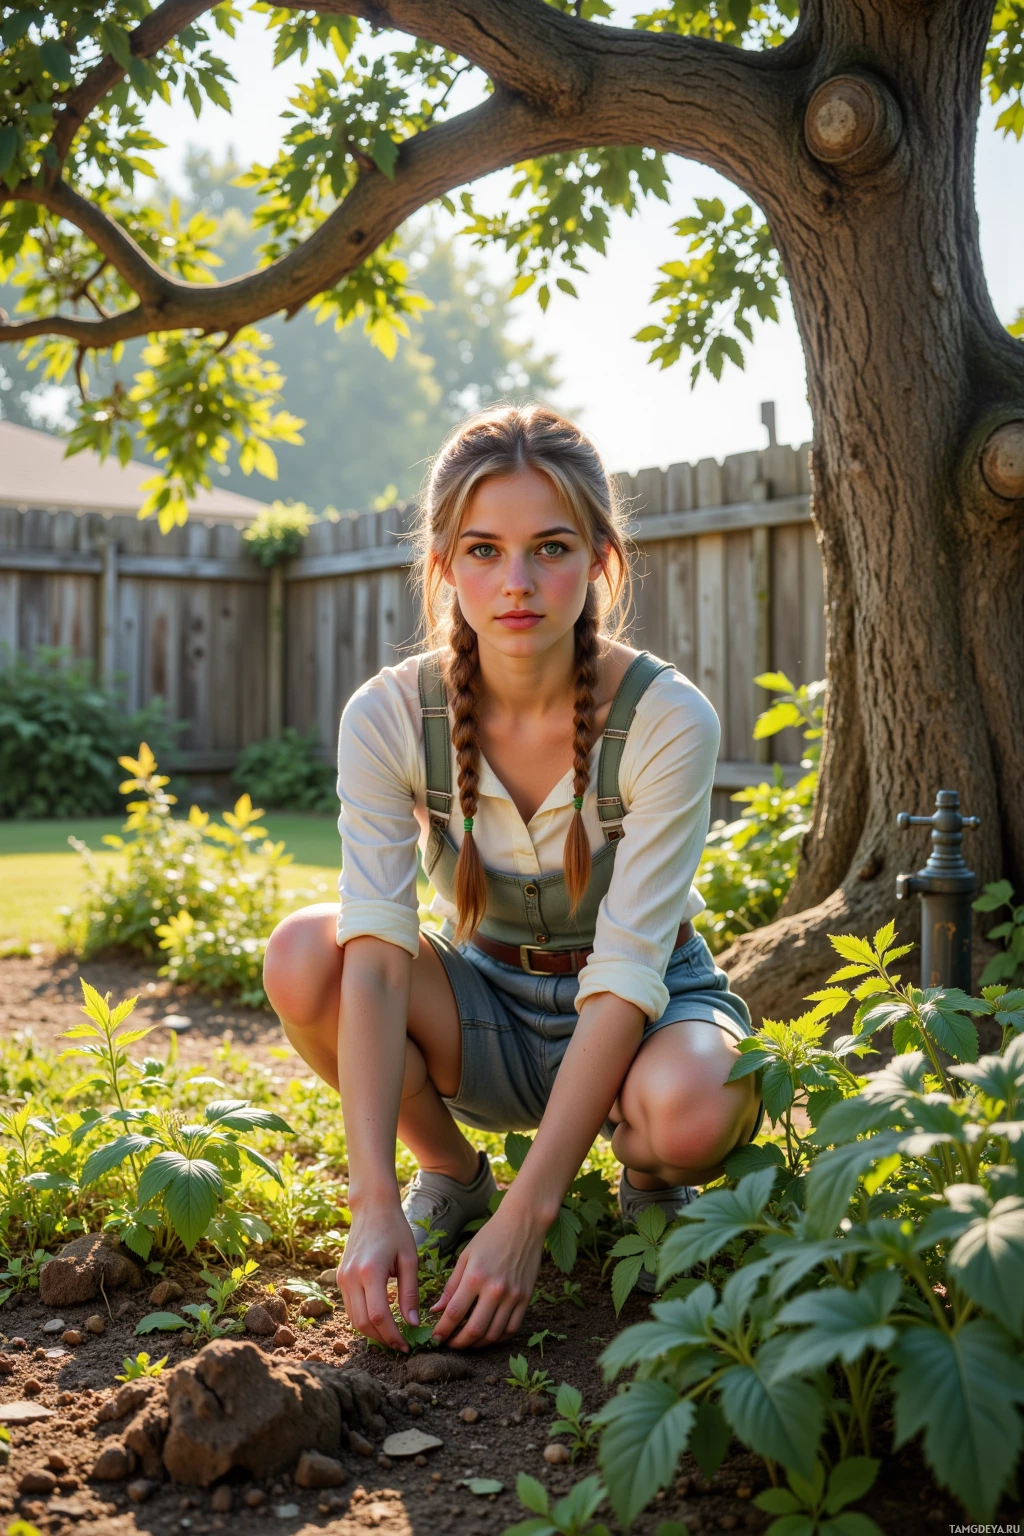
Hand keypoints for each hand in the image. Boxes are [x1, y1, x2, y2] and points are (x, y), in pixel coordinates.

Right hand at [338, 1203, 419, 1351]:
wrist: (371, 1208)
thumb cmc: (395, 1229)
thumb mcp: (409, 1259)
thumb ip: (410, 1293)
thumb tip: (412, 1323)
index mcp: (370, 1271)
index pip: (378, 1315)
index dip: (392, 1335)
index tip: (407, 1345)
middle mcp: (351, 1277)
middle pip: (362, 1322)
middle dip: (382, 1339)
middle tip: (400, 1345)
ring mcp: (342, 1278)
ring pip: (353, 1318)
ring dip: (372, 1332)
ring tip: (392, 1336)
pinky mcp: (340, 1278)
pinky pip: (350, 1307)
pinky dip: (364, 1319)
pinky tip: (380, 1320)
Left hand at [428, 1203, 544, 1348]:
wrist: (524, 1223)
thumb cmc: (491, 1236)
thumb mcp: (466, 1256)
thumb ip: (451, 1285)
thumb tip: (437, 1310)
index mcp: (475, 1277)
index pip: (454, 1314)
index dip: (442, 1330)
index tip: (436, 1337)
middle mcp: (495, 1290)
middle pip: (474, 1330)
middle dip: (458, 1343)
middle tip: (450, 1344)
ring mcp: (513, 1296)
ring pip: (493, 1334)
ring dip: (477, 1344)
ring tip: (467, 1341)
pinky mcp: (526, 1298)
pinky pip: (512, 1328)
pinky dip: (499, 1337)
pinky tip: (489, 1334)